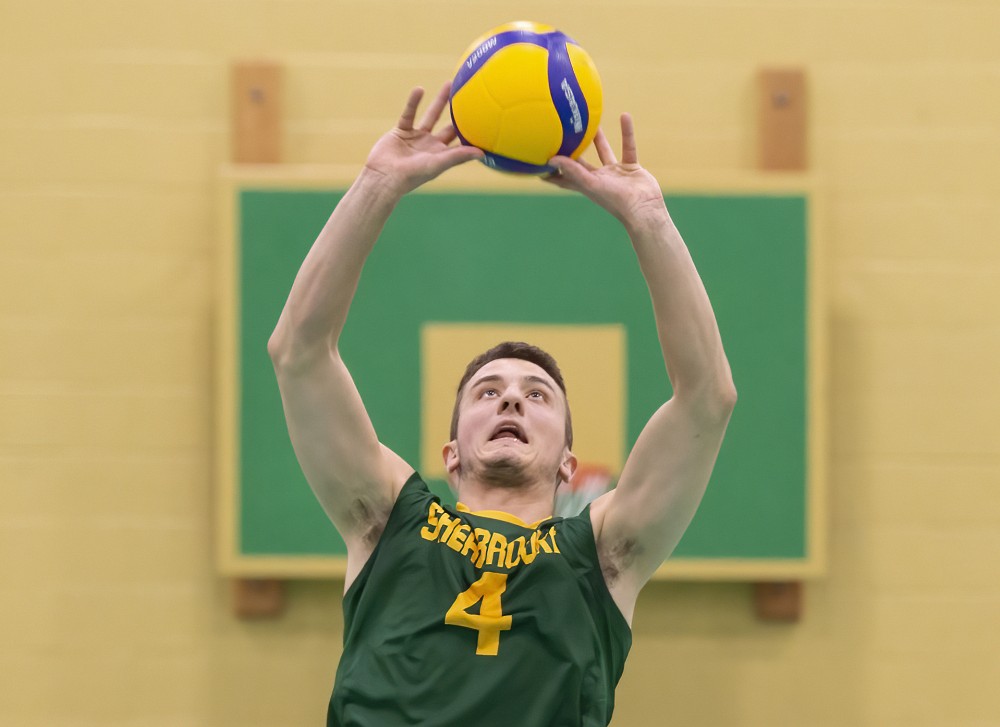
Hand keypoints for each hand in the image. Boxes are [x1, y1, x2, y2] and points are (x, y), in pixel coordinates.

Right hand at [364, 83, 483, 196]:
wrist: (384, 176)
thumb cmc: (413, 175)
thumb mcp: (438, 164)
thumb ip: (459, 156)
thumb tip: (482, 153)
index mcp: (441, 155)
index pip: (460, 141)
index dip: (471, 131)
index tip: (485, 118)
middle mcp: (430, 145)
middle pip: (448, 125)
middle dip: (458, 113)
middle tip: (470, 96)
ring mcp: (416, 138)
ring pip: (431, 115)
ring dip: (440, 101)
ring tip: (450, 84)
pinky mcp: (401, 131)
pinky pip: (409, 113)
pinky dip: (413, 102)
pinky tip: (419, 89)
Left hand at [544, 114, 668, 232]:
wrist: (644, 208)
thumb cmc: (615, 200)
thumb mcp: (591, 184)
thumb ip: (572, 170)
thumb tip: (551, 159)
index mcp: (585, 185)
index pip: (563, 178)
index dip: (550, 171)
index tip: (537, 161)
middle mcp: (598, 179)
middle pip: (581, 162)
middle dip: (572, 149)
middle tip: (562, 132)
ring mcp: (615, 174)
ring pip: (604, 152)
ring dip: (598, 138)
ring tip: (591, 122)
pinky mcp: (631, 168)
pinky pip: (628, 146)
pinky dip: (627, 132)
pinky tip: (625, 116)